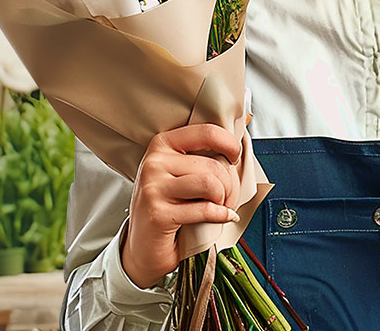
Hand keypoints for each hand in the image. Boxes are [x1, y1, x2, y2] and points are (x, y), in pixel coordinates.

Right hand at [121, 123, 242, 288]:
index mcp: (162, 145)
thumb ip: (201, 158)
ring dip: (224, 199)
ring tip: (220, 207)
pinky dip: (221, 215)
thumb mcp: (180, 175)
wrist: (144, 247)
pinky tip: (222, 217)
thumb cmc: (169, 208)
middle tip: (227, 198)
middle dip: (230, 185)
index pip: (206, 132)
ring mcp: (153, 188)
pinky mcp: (158, 214)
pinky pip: (205, 209)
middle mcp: (153, 162)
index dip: (230, 144)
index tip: (234, 158)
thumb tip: (236, 150)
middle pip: (213, 165)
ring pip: (210, 183)